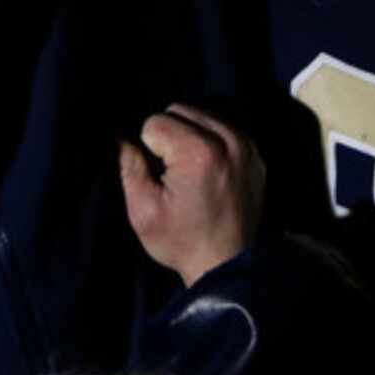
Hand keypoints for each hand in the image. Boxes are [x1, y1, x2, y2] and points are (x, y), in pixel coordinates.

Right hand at [119, 104, 263, 286]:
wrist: (226, 264)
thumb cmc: (181, 240)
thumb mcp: (143, 211)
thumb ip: (129, 166)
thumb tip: (119, 136)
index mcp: (198, 151)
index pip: (155, 122)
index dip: (147, 149)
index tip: (158, 177)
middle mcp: (227, 139)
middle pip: (179, 110)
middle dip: (168, 136)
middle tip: (171, 173)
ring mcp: (245, 145)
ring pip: (202, 115)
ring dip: (189, 135)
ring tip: (189, 172)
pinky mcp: (255, 154)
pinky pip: (223, 128)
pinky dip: (210, 142)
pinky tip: (207, 171)